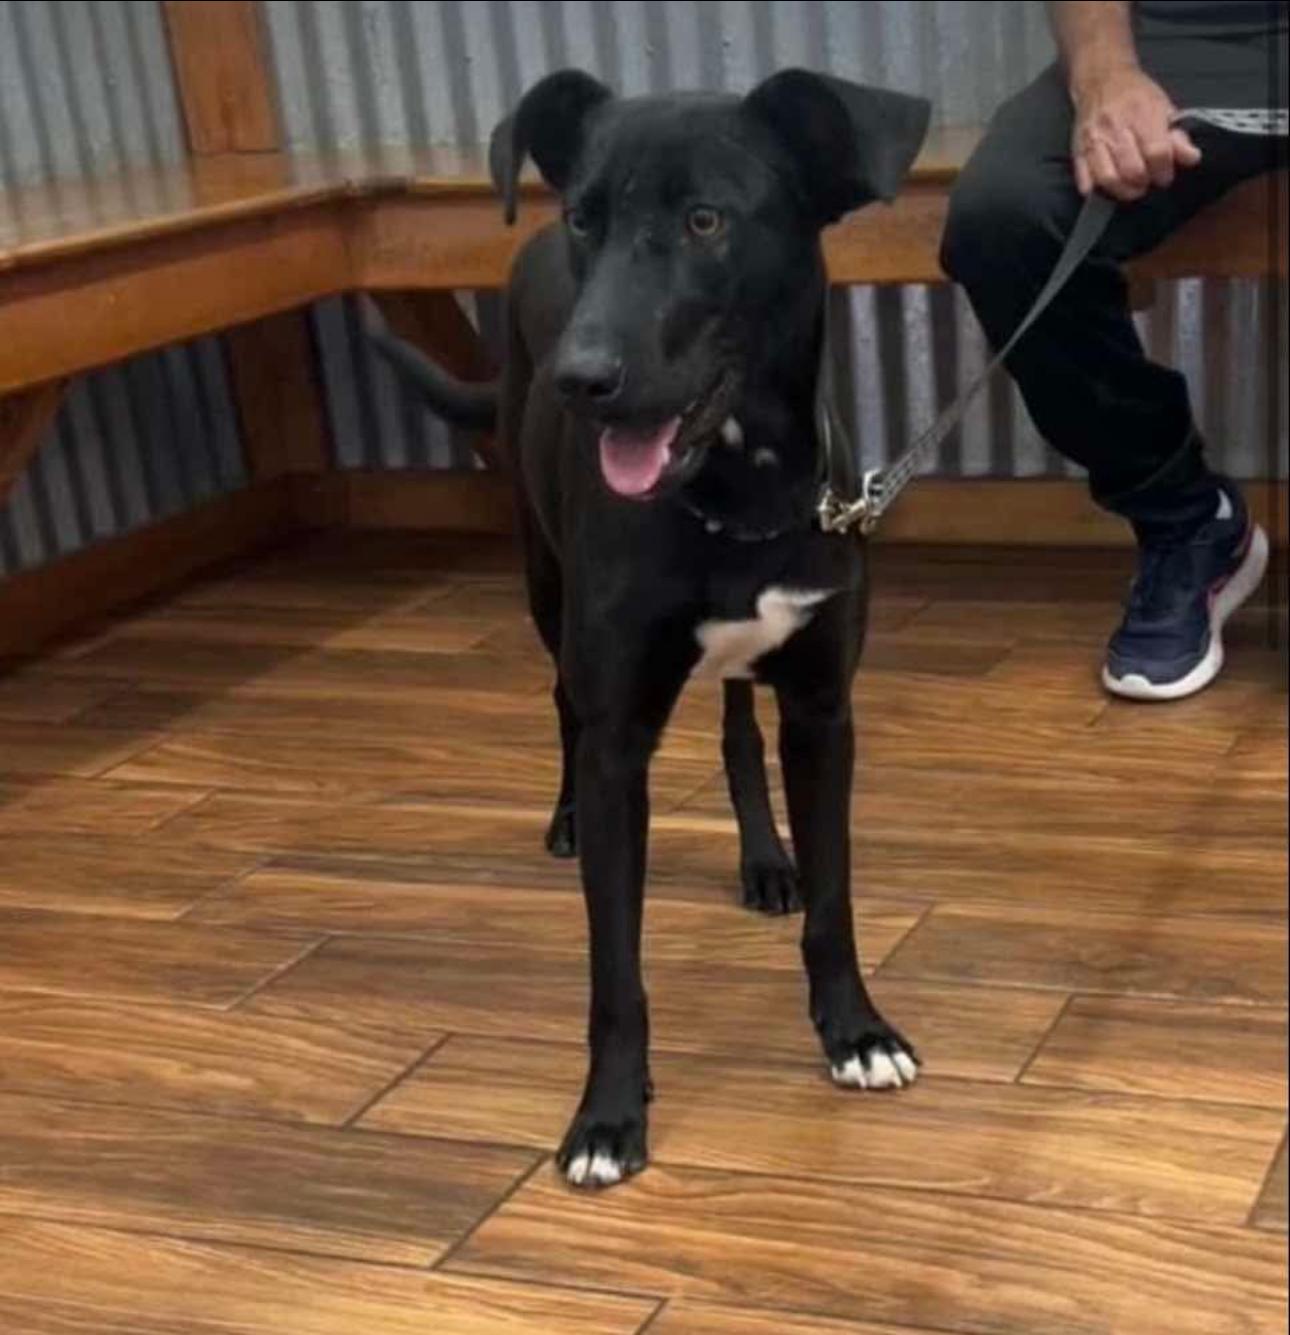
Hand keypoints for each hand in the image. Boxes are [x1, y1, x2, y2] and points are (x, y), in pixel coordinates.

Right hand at [1070, 64, 1200, 199]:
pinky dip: (1096, 190)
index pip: (1157, 152)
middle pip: (1133, 170)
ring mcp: (1094, 141)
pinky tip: (1108, 186)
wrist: (1102, 80)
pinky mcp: (1078, 151)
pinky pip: (1085, 180)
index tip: (1165, 175)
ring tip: (1131, 187)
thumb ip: (1178, 136)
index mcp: (1142, 114)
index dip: (1164, 170)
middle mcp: (1116, 127)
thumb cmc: (1135, 95)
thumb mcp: (1164, 108)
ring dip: (1123, 190)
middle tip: (1148, 181)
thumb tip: (1191, 158)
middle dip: (1144, 183)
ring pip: (1108, 179)